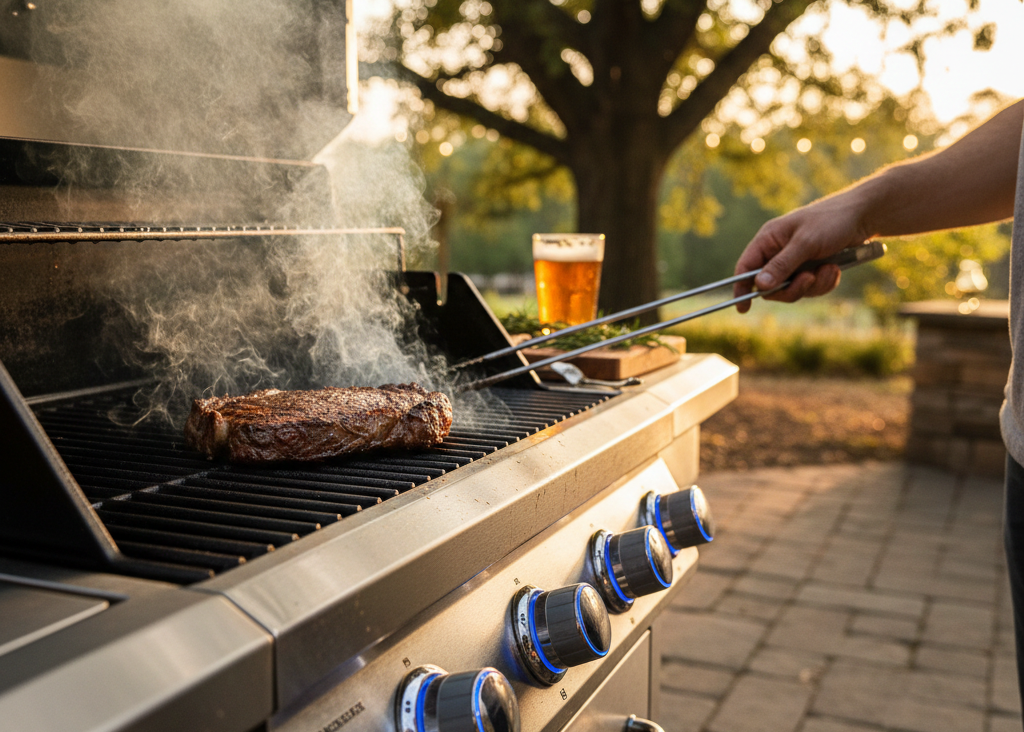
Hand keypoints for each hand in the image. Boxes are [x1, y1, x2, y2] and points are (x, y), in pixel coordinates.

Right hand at [733, 191, 872, 312]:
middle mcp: (778, 252)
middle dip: (791, 288)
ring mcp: (796, 262)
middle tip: (808, 279)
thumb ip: (781, 265)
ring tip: (829, 269)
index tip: (743, 309)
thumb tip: (759, 285)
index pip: (746, 267)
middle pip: (770, 286)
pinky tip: (835, 269)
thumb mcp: (805, 243)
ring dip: (813, 285)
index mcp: (769, 240)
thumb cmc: (831, 221)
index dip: (742, 288)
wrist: (864, 216)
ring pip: (792, 290)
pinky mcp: (812, 269)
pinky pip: (811, 288)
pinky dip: (824, 283)